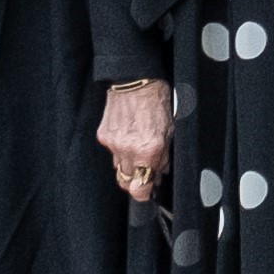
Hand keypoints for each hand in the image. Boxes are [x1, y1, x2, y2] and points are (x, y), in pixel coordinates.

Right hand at [98, 79, 170, 201]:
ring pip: (119, 168)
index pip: (140, 189)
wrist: (136, 79)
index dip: (144, 193)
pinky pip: (112, 152)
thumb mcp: (170, 129)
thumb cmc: (158, 101)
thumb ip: (164, 154)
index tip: (149, 192)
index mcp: (149, 150)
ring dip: (129, 165)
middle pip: (127, 182)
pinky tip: (129, 136)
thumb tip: (161, 172)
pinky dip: (120, 149)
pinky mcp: (103, 135)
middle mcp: (129, 150)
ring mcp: (113, 143)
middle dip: (137, 181)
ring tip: (139, 149)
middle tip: (146, 173)